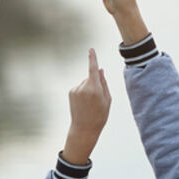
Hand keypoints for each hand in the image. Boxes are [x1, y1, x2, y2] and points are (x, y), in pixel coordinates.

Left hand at [62, 49, 110, 163]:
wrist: (84, 129)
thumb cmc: (99, 115)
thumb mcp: (107, 100)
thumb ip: (104, 83)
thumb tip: (100, 70)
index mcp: (95, 89)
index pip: (93, 69)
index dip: (93, 58)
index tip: (91, 49)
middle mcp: (83, 87)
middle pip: (91, 77)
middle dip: (96, 83)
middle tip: (97, 100)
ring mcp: (75, 89)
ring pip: (86, 82)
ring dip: (89, 89)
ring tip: (90, 104)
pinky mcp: (71, 92)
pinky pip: (80, 87)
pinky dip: (83, 92)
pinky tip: (84, 103)